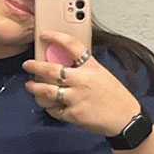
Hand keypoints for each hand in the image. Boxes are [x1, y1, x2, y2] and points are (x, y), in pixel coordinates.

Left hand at [22, 30, 140, 135]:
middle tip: (27, 65)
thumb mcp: (102, 75)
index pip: (72, 46)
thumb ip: (84, 69)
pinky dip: (50, 107)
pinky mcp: (73, 114)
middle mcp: (82, 80)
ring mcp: (76, 98)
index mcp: (91, 67)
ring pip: (46, 91)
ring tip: (30, 86)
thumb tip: (65, 66)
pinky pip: (53, 109)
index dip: (56, 37)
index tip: (45, 35)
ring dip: (34, 88)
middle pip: (51, 70)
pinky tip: (50, 105)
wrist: (125, 119)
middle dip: (34, 67)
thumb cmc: (115, 97)